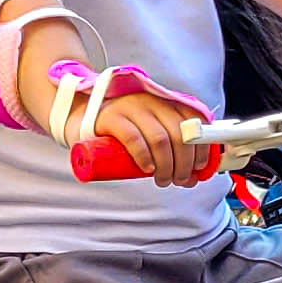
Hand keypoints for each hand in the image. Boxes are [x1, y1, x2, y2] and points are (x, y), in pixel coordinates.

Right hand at [89, 89, 209, 184]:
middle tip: (179, 180)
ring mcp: (131, 107)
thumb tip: (193, 176)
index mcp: (165, 102)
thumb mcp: (149, 132)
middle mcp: (151, 101)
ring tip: (163, 180)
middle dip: (184, 163)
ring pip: (160, 138)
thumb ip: (170, 147)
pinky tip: (147, 169)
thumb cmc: (119, 131)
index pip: (194, 121)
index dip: (201, 147)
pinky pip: (134, 138)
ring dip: (167, 165)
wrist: (80, 117)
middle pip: (179, 134)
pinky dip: (145, 157)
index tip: (199, 169)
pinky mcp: (111, 118)